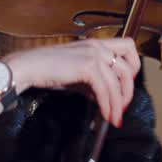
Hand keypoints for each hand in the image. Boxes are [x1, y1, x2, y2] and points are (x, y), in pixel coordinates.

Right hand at [4, 38, 140, 126]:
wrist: (28, 67)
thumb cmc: (47, 70)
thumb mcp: (76, 75)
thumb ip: (93, 83)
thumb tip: (104, 98)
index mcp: (96, 44)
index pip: (128, 48)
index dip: (133, 67)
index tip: (125, 86)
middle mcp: (98, 45)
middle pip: (129, 67)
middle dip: (128, 90)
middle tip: (122, 107)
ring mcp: (93, 54)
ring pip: (118, 81)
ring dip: (118, 103)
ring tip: (114, 118)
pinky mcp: (88, 66)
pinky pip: (105, 90)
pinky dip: (107, 105)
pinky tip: (105, 115)